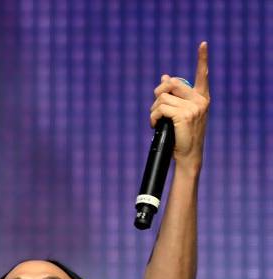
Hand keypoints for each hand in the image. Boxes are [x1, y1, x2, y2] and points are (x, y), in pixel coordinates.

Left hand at [150, 41, 210, 169]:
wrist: (188, 156)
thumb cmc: (183, 136)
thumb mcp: (181, 113)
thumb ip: (174, 96)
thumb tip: (165, 77)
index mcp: (202, 98)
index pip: (203, 75)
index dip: (202, 59)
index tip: (203, 44)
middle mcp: (200, 101)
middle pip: (172, 83)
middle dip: (159, 92)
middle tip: (155, 107)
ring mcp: (193, 108)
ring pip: (163, 97)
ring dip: (154, 109)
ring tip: (156, 120)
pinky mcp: (184, 115)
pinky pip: (161, 108)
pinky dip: (153, 116)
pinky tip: (154, 124)